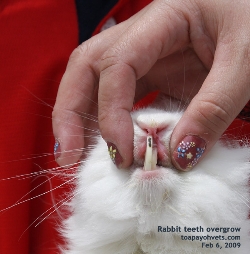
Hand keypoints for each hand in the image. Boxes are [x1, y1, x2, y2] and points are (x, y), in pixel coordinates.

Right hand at [52, 0, 249, 169]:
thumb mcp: (245, 63)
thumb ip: (213, 110)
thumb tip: (178, 157)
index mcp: (164, 19)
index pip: (117, 63)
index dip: (111, 111)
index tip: (121, 153)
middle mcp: (144, 36)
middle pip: (87, 67)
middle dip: (70, 111)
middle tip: (66, 154)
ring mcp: (146, 58)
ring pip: (96, 83)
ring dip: (83, 120)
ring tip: (77, 155)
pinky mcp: (153, 76)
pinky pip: (121, 98)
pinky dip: (110, 123)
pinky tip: (110, 144)